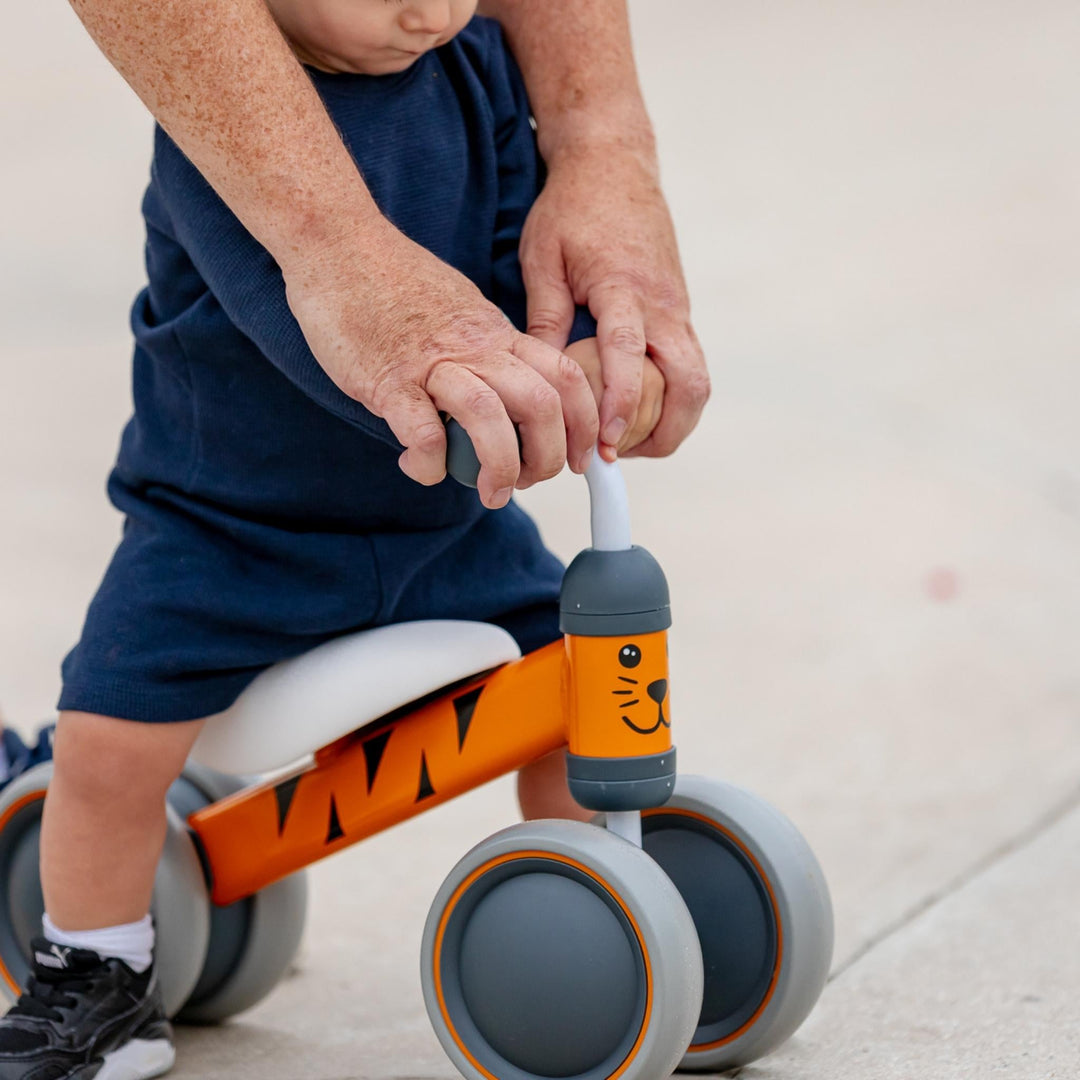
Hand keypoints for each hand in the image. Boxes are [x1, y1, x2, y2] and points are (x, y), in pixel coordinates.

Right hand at [280, 219, 597, 508]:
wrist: (337, 243)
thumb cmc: (390, 281)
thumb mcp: (460, 312)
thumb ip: (482, 355)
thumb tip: (497, 404)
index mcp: (496, 334)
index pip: (564, 376)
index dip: (583, 423)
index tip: (579, 456)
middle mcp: (474, 347)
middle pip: (540, 403)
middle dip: (547, 457)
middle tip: (528, 483)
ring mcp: (431, 362)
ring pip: (490, 416)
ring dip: (500, 467)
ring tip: (491, 493)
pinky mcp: (387, 379)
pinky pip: (423, 432)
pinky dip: (430, 464)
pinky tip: (422, 468)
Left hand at [520, 142, 709, 458]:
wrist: (615, 164)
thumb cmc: (572, 209)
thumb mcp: (543, 258)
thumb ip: (545, 319)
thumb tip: (541, 380)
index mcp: (624, 286)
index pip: (630, 355)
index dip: (622, 403)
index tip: (607, 442)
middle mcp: (662, 303)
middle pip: (690, 382)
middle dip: (666, 431)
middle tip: (622, 456)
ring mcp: (677, 309)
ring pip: (697, 380)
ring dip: (673, 421)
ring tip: (628, 443)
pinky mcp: (680, 312)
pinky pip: (688, 366)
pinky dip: (671, 398)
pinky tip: (636, 412)